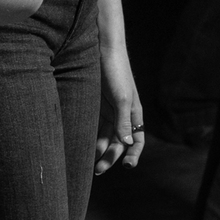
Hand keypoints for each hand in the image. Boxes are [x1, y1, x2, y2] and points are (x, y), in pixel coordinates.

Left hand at [96, 54, 146, 173]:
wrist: (101, 50)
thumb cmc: (116, 71)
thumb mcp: (121, 98)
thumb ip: (123, 121)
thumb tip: (127, 144)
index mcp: (134, 113)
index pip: (137, 140)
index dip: (133, 154)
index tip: (126, 166)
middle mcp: (123, 115)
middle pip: (119, 143)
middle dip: (111, 157)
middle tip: (98, 169)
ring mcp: (108, 111)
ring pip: (105, 137)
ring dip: (99, 151)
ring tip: (89, 164)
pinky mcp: (95, 106)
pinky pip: (94, 127)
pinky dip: (90, 138)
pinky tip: (82, 147)